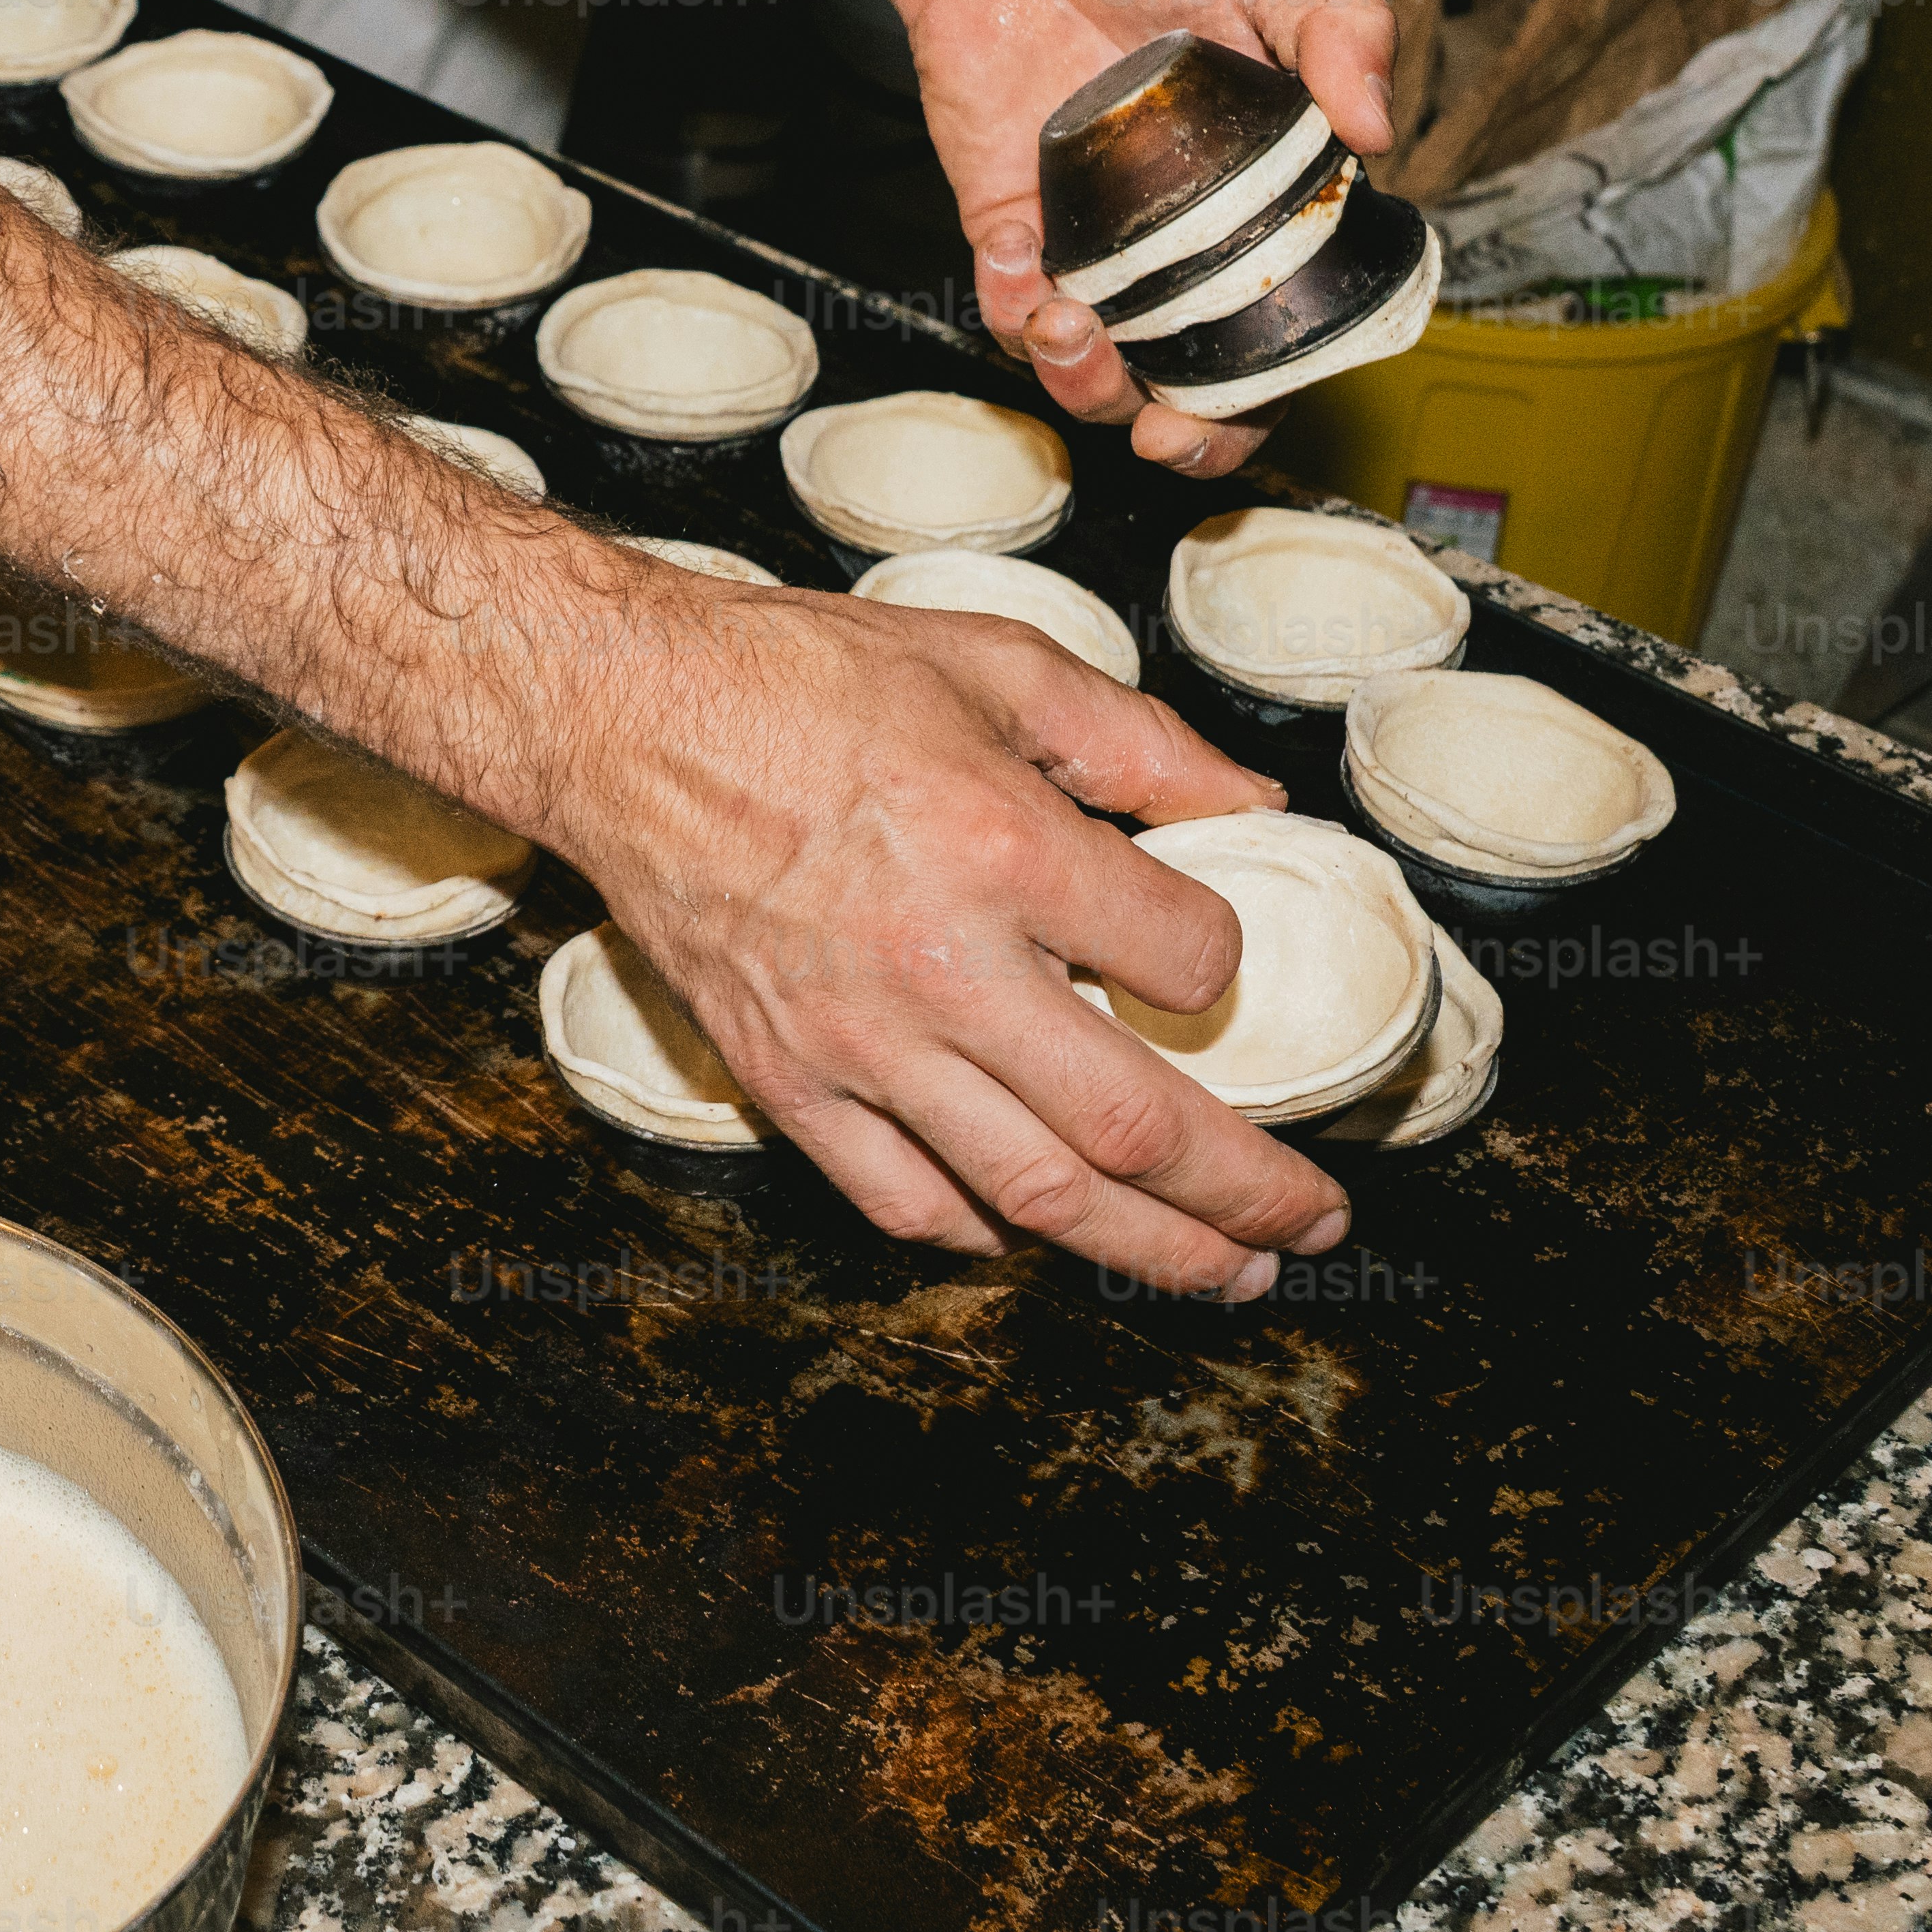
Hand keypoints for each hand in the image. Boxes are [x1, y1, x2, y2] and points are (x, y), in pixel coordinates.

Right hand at [543, 585, 1353, 1290]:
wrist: (619, 718)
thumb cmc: (796, 677)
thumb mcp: (992, 662)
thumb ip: (1136, 740)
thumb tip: (1253, 811)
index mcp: (1005, 850)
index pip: (1185, 961)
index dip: (1229, 974)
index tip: (1218, 966)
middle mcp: (941, 969)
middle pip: (1136, 1129)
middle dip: (1249, 1193)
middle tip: (1312, 1218)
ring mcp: (859, 1044)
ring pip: (1039, 1198)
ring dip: (1154, 1252)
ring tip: (1225, 1270)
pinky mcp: (788, 1082)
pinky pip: (907, 1201)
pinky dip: (988, 1234)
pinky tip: (1040, 1235)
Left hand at [870, 0, 1395, 476]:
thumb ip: (1341, 22)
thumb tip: (1380, 127)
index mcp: (1272, 179)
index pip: (1299, 305)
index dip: (1289, 375)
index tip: (1268, 399)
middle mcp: (1188, 223)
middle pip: (1200, 372)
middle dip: (1188, 434)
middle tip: (1167, 433)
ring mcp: (1098, 228)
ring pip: (1100, 361)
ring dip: (1090, 383)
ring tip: (1076, 334)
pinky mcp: (1012, 217)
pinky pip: (1011, 302)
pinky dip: (1013, 310)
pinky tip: (1021, 270)